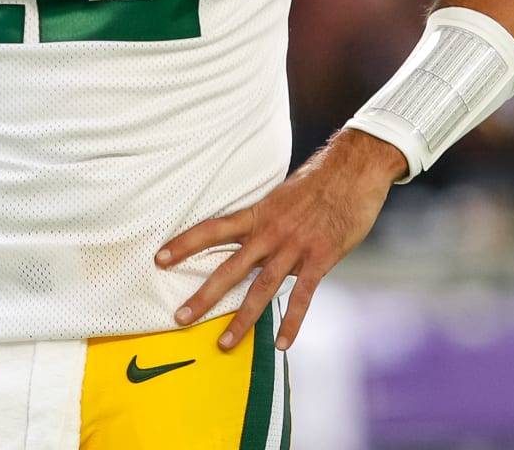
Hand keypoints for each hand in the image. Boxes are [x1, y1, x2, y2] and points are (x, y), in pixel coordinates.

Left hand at [156, 128, 403, 352]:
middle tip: (180, 318)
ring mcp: (294, 248)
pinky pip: (302, 297)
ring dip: (242, 319)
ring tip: (224, 343)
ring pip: (261, 289)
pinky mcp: (320, 259)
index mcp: (258, 214)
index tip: (160, 258)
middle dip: (204, 296)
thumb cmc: (320, 180)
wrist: (354, 170)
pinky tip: (282, 344)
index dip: (185, 244)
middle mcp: (270, 232)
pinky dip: (291, 322)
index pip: (212, 230)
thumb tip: (254, 235)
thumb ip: (267, 218)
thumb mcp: (282, 195)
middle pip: (230, 268)